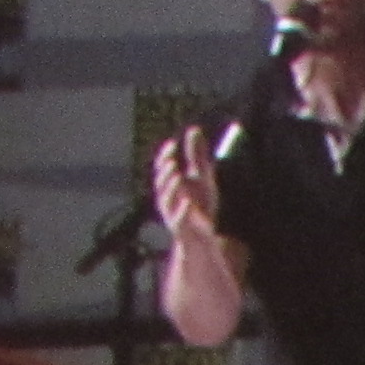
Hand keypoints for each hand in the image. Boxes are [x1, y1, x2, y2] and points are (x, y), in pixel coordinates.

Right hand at [149, 127, 218, 242]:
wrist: (202, 235)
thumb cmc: (200, 203)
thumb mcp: (202, 177)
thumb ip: (197, 155)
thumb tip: (194, 129)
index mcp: (171, 184)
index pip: (163, 167)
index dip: (165, 156)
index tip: (172, 144)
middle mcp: (168, 197)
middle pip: (162, 182)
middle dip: (165, 171)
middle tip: (172, 160)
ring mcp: (173, 213)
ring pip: (166, 200)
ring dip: (171, 187)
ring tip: (178, 175)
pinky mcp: (182, 227)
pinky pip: (179, 219)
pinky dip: (183, 210)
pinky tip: (189, 202)